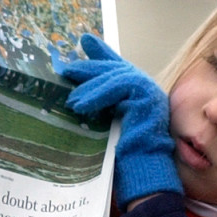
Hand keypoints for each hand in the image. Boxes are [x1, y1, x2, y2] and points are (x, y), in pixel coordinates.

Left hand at [59, 34, 181, 204]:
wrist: (142, 173)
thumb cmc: (124, 159)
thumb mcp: (105, 129)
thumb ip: (98, 111)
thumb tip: (72, 101)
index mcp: (137, 97)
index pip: (118, 70)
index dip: (102, 55)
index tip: (84, 42)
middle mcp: (146, 91)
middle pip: (116, 69)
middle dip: (91, 65)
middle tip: (67, 67)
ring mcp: (149, 93)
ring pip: (116, 76)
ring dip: (90, 84)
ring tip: (70, 98)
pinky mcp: (147, 98)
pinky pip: (119, 86)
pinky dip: (98, 94)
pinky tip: (81, 105)